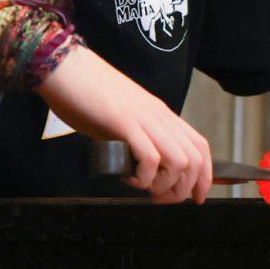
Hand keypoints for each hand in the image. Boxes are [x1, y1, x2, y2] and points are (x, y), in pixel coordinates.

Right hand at [36, 44, 212, 203]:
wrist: (65, 69)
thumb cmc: (88, 95)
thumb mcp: (123, 119)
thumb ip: (138, 138)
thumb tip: (143, 169)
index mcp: (161, 114)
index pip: (200, 146)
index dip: (204, 176)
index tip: (195, 198)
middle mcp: (159, 115)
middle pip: (194, 160)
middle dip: (182, 190)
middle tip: (157, 199)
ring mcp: (143, 118)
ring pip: (179, 161)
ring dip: (162, 185)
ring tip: (140, 186)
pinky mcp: (124, 122)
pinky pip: (150, 158)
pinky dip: (141, 178)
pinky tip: (125, 176)